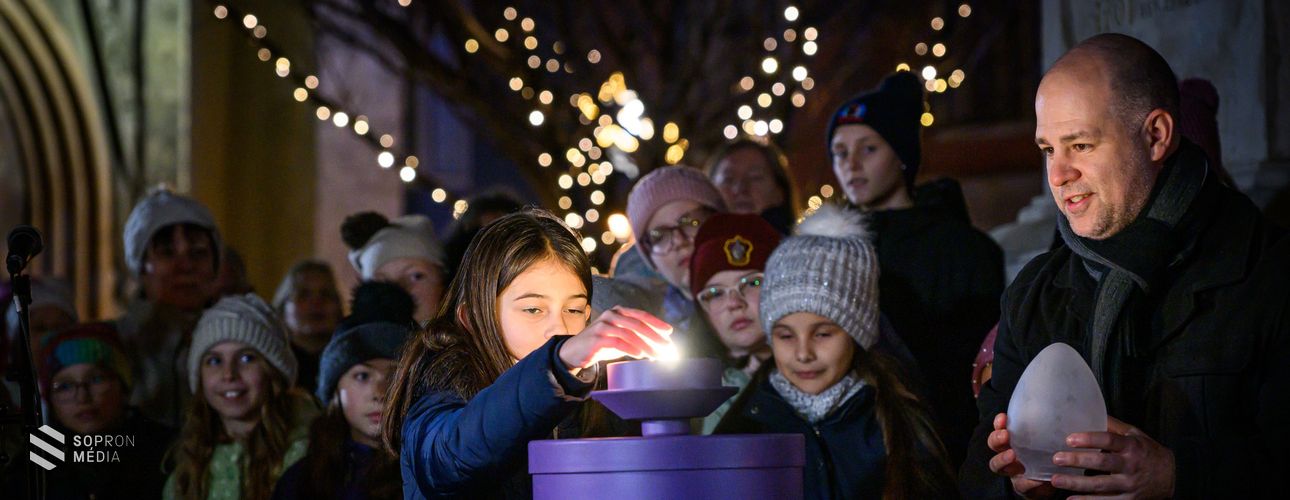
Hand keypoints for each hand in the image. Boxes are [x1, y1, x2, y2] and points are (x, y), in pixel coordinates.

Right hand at [559, 306, 672, 368]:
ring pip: (629, 333)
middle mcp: (611, 315)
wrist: (574, 351)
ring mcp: (603, 325)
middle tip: (666, 346)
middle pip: (637, 323)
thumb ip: (638, 336)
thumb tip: (661, 342)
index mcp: (618, 311)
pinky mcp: (597, 338)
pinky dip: (631, 349)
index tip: (669, 331)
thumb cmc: (601, 343)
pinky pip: (618, 342)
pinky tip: (640, 355)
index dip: (656, 323)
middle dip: (654, 336)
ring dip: (645, 345)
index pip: (641, 315)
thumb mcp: (621, 337)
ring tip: (655, 355)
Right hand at [987, 413, 1056, 498]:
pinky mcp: (1021, 487)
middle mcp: (1008, 455)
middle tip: (1005, 435)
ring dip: (1002, 459)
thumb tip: (1061, 411)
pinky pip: (1020, 485)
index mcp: (1014, 441)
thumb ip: (1048, 430)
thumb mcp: (1048, 441)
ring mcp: (1012, 471)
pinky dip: (1027, 482)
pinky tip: (1036, 480)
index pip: (1000, 428)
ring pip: (996, 465)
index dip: (998, 423)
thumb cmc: (1048, 456)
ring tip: (1012, 455)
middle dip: (996, 438)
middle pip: (993, 444)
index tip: (1004, 417)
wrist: (1053, 482)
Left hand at [1050, 416, 1174, 498]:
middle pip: (1101, 463)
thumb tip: (1088, 412)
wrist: (1171, 476)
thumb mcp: (1135, 435)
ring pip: (1100, 485)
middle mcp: (1130, 465)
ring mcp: (1129, 485)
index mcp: (1131, 446)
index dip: (1089, 439)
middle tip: (1057, 459)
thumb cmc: (1147, 452)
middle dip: (1077, 461)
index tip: (1069, 439)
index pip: (1109, 440)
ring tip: (1056, 480)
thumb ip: (1113, 426)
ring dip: (1076, 484)